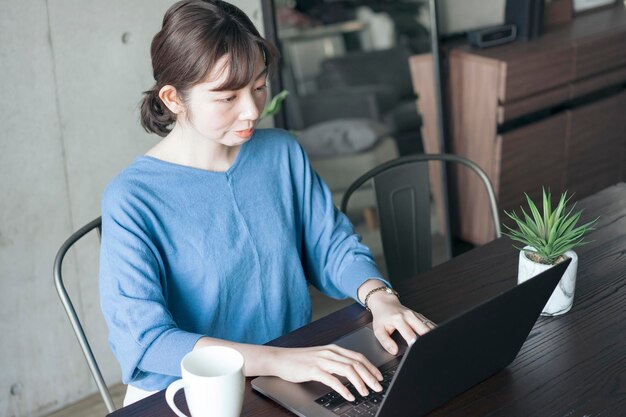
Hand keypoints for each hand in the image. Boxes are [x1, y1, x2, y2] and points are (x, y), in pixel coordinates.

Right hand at [268, 345, 383, 400]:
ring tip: (365, 392)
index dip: (371, 367)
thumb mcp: (321, 357)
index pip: (358, 356)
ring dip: (359, 382)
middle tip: (377, 387)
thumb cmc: (299, 360)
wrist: (280, 359)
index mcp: (334, 349)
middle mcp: (330, 352)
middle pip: (356, 363)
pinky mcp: (314, 370)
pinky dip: (343, 388)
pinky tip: (348, 395)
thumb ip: (335, 362)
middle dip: (370, 376)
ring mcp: (322, 360)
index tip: (378, 377)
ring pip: (348, 370)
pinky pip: (333, 380)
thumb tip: (351, 372)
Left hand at [368, 293, 435, 354]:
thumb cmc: (382, 317)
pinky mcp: (420, 316)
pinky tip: (435, 337)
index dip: (414, 343)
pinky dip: (434, 331)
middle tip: (430, 349)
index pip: (410, 334)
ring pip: (429, 326)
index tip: (417, 350)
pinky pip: (430, 323)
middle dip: (428, 340)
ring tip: (434, 344)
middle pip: (424, 329)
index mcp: (399, 320)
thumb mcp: (378, 330)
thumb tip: (394, 351)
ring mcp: (416, 315)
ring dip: (433, 335)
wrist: (385, 303)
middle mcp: (409, 316)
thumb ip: (385, 342)